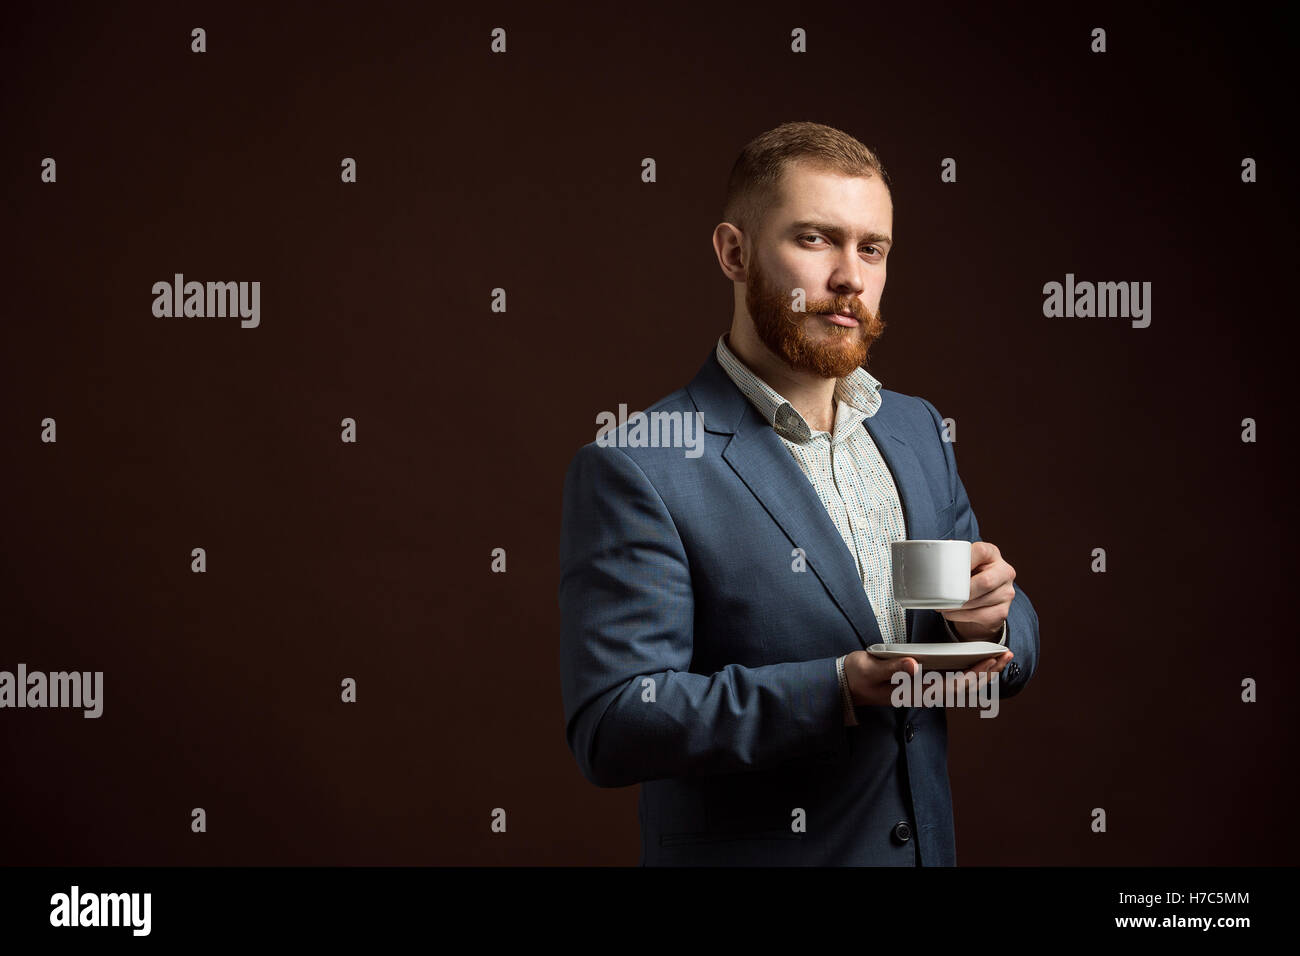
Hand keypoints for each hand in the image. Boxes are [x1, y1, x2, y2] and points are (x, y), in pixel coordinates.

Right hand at [844, 650, 1012, 706]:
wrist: (844, 687)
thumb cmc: (856, 677)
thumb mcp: (870, 670)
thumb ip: (892, 668)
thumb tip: (915, 665)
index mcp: (916, 692)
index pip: (954, 685)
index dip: (976, 674)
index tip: (993, 661)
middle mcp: (924, 694)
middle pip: (963, 686)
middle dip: (986, 672)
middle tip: (1007, 654)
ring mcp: (923, 690)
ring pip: (959, 684)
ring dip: (980, 672)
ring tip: (998, 657)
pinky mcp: (920, 683)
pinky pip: (949, 680)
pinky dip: (966, 671)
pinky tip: (975, 662)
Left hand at [942, 540, 1014, 639]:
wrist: (981, 602)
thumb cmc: (967, 577)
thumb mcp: (962, 563)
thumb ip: (951, 557)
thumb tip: (930, 556)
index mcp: (992, 553)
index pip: (981, 551)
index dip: (964, 560)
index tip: (947, 570)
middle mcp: (1004, 571)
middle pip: (985, 581)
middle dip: (961, 591)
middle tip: (943, 595)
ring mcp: (1007, 592)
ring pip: (981, 601)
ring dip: (957, 605)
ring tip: (941, 604)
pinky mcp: (1003, 611)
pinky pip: (981, 615)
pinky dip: (961, 616)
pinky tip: (951, 612)